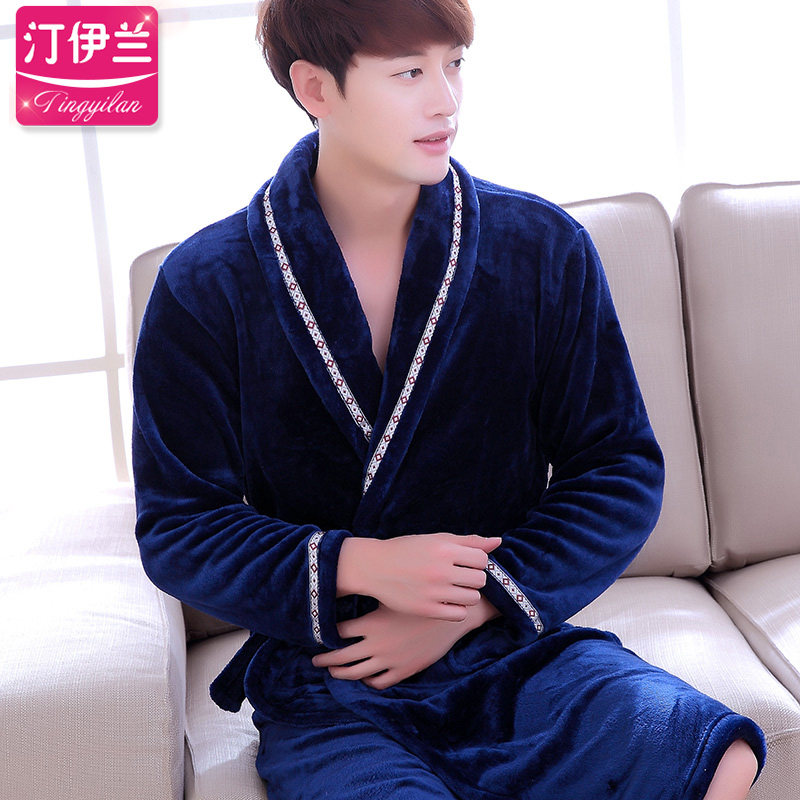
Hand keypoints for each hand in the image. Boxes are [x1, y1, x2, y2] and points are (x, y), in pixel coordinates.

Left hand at [312, 599, 497, 689]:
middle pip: (341, 657)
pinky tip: (364, 677)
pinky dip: (368, 681)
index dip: (327, 634)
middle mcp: (376, 645)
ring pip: (356, 674)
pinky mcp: (403, 670)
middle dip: (325, 660)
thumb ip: (375, 588)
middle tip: (314, 660)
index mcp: (371, 623)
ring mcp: (389, 660)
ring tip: (332, 671)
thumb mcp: (395, 593)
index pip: (339, 632)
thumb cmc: (422, 597)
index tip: (319, 634)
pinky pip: (379, 682)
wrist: (452, 615)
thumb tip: (354, 577)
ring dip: (341, 673)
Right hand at [337, 533, 501, 621]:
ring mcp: (434, 592)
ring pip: (472, 598)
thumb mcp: (435, 540)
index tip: (466, 563)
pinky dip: (456, 609)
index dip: (477, 562)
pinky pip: (459, 614)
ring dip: (467, 594)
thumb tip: (498, 541)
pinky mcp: (427, 610)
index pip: (482, 560)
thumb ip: (468, 541)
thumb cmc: (407, 550)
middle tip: (459, 577)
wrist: (374, 567)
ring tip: (453, 589)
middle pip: (480, 580)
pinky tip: (446, 601)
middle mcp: (440, 570)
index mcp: (444, 549)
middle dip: (473, 578)